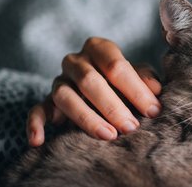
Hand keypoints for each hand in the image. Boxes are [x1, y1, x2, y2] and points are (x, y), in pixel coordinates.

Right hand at [26, 37, 161, 146]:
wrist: (104, 88)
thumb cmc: (124, 81)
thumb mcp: (138, 76)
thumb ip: (146, 79)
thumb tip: (156, 90)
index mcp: (99, 48)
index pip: (115, 65)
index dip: (135, 89)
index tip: (153, 111)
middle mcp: (75, 61)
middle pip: (90, 81)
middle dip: (113, 106)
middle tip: (131, 127)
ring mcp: (59, 80)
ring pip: (65, 97)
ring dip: (87, 118)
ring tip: (108, 136)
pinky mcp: (47, 100)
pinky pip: (36, 110)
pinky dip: (35, 125)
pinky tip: (38, 142)